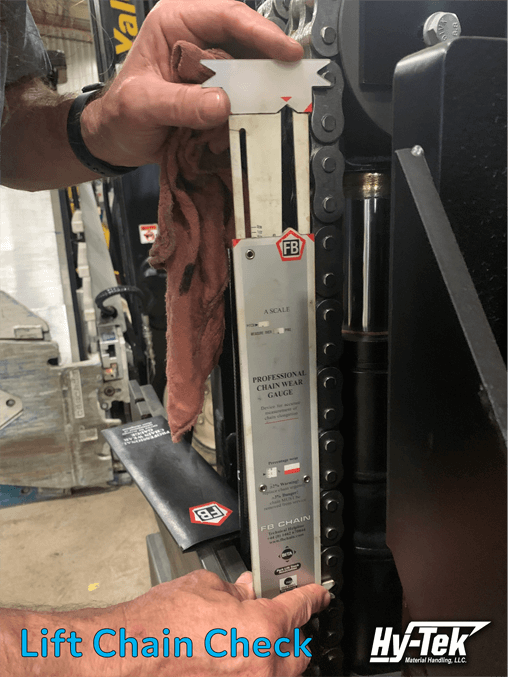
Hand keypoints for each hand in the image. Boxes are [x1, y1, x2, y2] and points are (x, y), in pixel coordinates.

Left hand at [81, 0, 302, 166]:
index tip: (286, 53)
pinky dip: (254, 107)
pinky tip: (264, 116)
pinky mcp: (216, 92)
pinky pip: (243, 95)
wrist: (116, 141)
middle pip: (245, 40)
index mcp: (175, 24)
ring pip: (249, 68)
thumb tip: (222, 104)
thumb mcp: (142, 106)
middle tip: (294, 80)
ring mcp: (209, 68)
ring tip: (285, 100)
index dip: (260, 32)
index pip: (225, 17)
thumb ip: (180, 104)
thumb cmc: (120, 115)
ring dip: (265, 85)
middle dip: (271, 59)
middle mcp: (197, 40)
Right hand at [102, 569, 329, 676]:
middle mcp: (262, 667)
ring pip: (277, 672)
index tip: (319, 594)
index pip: (301, 607)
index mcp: (263, 629)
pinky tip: (230, 654)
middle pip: (299, 650)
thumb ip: (238, 591)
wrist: (130, 655)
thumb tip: (249, 591)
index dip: (313, 596)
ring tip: (245, 637)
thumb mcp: (208, 587)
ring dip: (269, 654)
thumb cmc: (161, 623)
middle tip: (274, 616)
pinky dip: (249, 668)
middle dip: (291, 632)